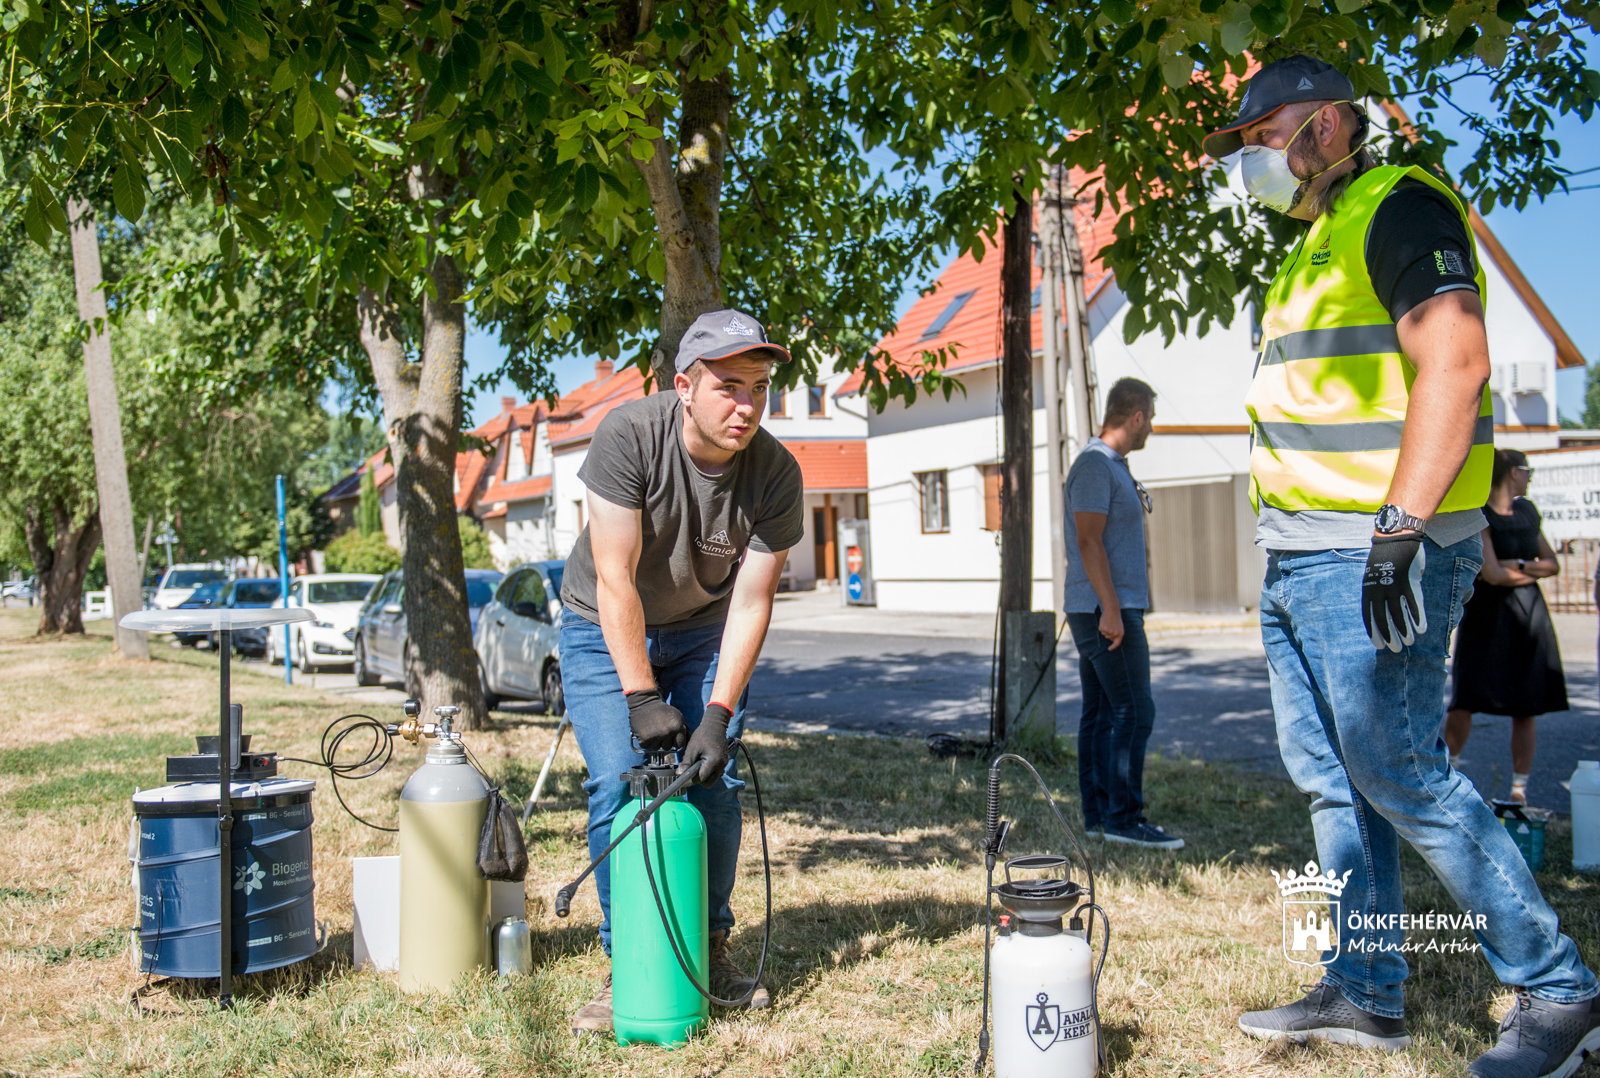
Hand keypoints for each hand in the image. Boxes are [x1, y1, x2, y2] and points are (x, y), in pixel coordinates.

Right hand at [625, 688, 687, 751]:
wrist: (643, 703)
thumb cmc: (661, 711)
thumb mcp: (677, 716)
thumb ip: (683, 728)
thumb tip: (688, 742)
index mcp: (677, 726)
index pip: (680, 744)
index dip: (674, 741)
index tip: (669, 736)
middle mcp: (668, 731)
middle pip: (667, 747)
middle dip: (663, 741)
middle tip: (658, 731)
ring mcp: (656, 735)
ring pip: (656, 748)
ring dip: (653, 742)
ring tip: (652, 730)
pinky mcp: (645, 738)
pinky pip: (646, 746)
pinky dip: (645, 741)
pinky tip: (645, 732)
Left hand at [679, 703, 731, 788]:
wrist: (715, 725)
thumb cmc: (702, 735)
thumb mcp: (692, 748)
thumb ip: (686, 762)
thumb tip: (680, 774)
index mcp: (714, 762)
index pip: (702, 778)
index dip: (693, 778)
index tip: (686, 773)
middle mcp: (721, 765)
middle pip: (709, 783)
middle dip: (699, 779)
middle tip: (692, 770)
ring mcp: (724, 764)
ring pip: (713, 779)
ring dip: (705, 776)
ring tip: (698, 764)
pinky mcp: (724, 762)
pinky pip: (716, 772)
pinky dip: (709, 771)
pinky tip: (703, 761)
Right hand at [1098, 607, 1124, 650]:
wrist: (1112, 610)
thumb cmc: (1116, 618)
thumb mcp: (1119, 627)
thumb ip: (1116, 634)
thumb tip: (1112, 640)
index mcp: (1120, 634)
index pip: (1117, 643)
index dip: (1113, 647)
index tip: (1109, 649)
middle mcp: (1115, 634)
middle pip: (1109, 637)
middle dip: (1108, 633)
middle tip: (1110, 625)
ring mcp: (1108, 632)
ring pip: (1104, 634)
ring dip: (1105, 629)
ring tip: (1108, 623)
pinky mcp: (1103, 629)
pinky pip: (1100, 630)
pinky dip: (1101, 626)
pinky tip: (1104, 622)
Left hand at [1363, 534, 1427, 651]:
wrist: (1395, 537)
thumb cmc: (1386, 556)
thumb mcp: (1376, 573)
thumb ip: (1382, 590)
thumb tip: (1389, 602)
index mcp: (1368, 588)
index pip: (1368, 614)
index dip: (1373, 630)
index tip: (1377, 644)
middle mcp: (1378, 589)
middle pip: (1382, 617)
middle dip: (1388, 635)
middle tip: (1394, 649)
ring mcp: (1393, 585)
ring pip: (1398, 613)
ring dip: (1404, 630)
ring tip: (1409, 643)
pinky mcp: (1408, 581)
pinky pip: (1413, 603)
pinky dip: (1417, 616)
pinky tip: (1421, 629)